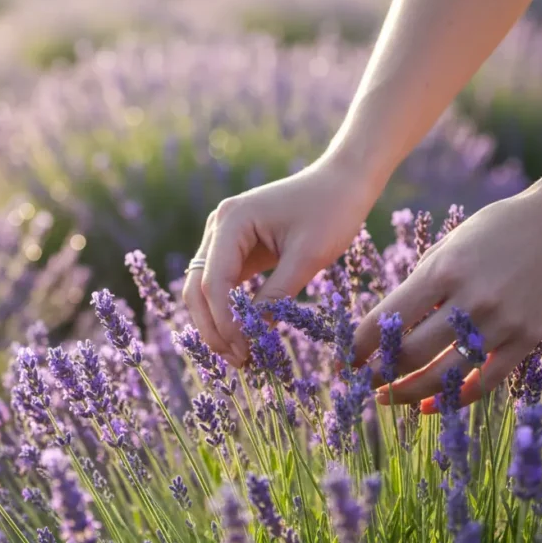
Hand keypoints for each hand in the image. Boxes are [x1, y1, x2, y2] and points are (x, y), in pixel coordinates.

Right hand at [183, 157, 379, 366]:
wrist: (343, 181)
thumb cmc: (331, 211)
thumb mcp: (308, 257)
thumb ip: (278, 295)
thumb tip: (256, 334)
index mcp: (232, 220)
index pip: (214, 282)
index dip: (224, 321)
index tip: (243, 351)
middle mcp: (218, 225)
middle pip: (197, 287)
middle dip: (213, 328)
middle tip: (238, 361)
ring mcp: (223, 236)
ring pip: (203, 289)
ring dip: (216, 323)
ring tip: (240, 355)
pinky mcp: (236, 247)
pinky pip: (221, 284)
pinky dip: (228, 311)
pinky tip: (243, 335)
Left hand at [352, 187, 541, 410]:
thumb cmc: (496, 229)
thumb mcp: (448, 245)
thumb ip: (420, 284)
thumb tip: (388, 326)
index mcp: (442, 270)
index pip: (387, 319)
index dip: (359, 346)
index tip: (345, 359)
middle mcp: (470, 299)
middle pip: (411, 354)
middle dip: (379, 373)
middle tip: (364, 382)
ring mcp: (501, 322)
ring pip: (444, 375)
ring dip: (408, 393)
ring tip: (388, 398)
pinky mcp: (526, 339)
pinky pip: (484, 381)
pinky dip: (453, 399)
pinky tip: (431, 405)